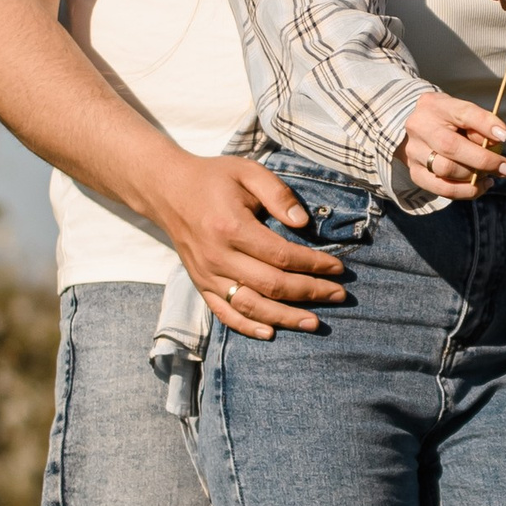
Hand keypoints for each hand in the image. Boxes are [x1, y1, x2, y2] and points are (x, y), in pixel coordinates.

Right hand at [155, 155, 346, 338]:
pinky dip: (247, 327)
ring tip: (314, 322)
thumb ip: (278, 194)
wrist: (166, 189)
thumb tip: (303, 223)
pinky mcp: (200, 284)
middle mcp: (218, 256)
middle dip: (309, 292)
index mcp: (232, 227)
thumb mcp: (248, 171)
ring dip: (284, 318)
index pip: (281, 256)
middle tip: (339, 295)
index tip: (338, 268)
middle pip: (271, 285)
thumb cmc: (212, 178)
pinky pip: (224, 312)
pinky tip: (271, 333)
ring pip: (250, 306)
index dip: (313, 264)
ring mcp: (207, 274)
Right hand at [398, 89, 505, 199]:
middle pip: (451, 147)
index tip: (505, 136)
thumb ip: (478, 124)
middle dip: (483, 160)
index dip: (485, 125)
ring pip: (446, 170)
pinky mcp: (415, 173)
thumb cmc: (448, 120)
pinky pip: (441, 189)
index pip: (463, 113)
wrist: (419, 130)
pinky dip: (466, 191)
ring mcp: (413, 151)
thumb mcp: (462, 112)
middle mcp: (419, 127)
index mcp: (434, 104)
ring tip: (491, 175)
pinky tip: (480, 186)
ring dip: (475, 177)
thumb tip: (497, 142)